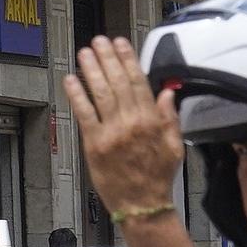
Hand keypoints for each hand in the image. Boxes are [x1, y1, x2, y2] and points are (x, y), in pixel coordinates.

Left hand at [63, 36, 182, 217]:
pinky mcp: (94, 143)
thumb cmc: (157, 179)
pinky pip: (84, 113)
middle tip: (99, 42)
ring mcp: (111, 132)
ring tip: (85, 53)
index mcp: (152, 122)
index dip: (128, 60)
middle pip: (117, 82)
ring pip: (100, 93)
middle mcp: (131, 123)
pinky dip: (77, 95)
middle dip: (107, 58)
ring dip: (91, 70)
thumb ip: (170, 119)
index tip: (121, 44)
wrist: (142, 205)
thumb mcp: (175, 147)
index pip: (139, 82)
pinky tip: (71, 80)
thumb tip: (167, 94)